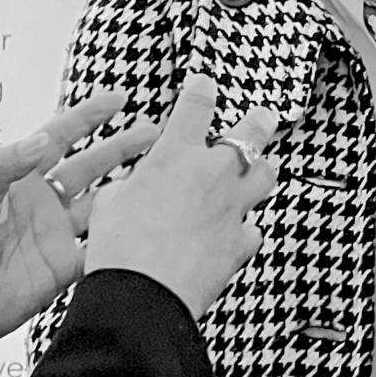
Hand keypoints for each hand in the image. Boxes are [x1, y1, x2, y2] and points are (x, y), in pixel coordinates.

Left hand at [0, 89, 160, 362]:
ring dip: (129, 189)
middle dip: (123, 147)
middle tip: (155, 133)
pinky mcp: (68, 266)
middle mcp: (45, 202)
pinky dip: (125, 237)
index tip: (117, 100)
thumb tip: (41, 139)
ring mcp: (59, 234)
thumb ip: (3, 166)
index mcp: (21, 180)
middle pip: (92, 166)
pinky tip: (146, 227)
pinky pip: (103, 247)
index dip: (88, 117)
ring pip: (104, 203)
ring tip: (161, 175)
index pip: (59, 138)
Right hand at [83, 73, 278, 319]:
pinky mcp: (242, 241)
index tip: (206, 83)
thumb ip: (130, 186)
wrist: (143, 293)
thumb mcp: (110, 203)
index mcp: (176, 154)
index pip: (197, 104)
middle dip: (258, 121)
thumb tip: (133, 189)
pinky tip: (238, 230)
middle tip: (262, 117)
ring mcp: (233, 206)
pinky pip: (253, 227)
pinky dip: (246, 227)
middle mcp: (212, 173)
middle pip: (251, 132)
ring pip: (266, 175)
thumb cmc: (120, 249)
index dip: (203, 89)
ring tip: (261, 168)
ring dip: (262, 169)